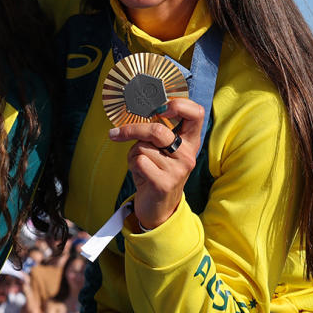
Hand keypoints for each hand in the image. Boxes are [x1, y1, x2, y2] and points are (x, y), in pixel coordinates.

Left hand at [108, 98, 204, 228]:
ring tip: (140, 165)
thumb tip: (136, 110)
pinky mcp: (164, 183)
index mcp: (190, 141)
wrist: (158, 208)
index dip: (179, 104)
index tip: (160, 108)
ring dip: (133, 154)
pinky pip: (139, 162)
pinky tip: (141, 175)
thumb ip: (157, 132)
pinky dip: (133, 165)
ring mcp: (178, 170)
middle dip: (132, 130)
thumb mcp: (162, 150)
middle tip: (116, 133)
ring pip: (143, 147)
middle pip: (158, 130)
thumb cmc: (156, 171)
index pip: (196, 113)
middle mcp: (188, 154)